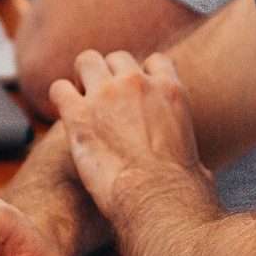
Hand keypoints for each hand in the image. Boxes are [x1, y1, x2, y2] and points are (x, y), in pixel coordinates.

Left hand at [51, 51, 211, 220]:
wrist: (156, 198)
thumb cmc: (180, 188)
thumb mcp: (195, 159)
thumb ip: (188, 150)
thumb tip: (196, 170)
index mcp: (170, 91)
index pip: (155, 61)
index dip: (142, 75)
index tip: (134, 94)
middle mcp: (137, 83)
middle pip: (116, 58)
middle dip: (109, 75)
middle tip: (103, 101)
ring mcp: (106, 94)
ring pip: (86, 61)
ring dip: (83, 78)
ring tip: (82, 102)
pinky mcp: (78, 114)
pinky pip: (59, 89)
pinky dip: (60, 98)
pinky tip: (65, 115)